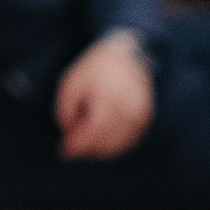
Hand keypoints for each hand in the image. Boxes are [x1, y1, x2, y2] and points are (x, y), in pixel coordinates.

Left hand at [56, 32, 154, 160]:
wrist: (129, 56)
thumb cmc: (96, 68)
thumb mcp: (71, 82)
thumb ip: (66, 109)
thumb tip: (68, 134)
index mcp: (109, 99)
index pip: (92, 133)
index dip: (76, 146)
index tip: (63, 152)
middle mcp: (129, 111)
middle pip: (104, 143)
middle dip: (85, 149)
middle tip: (70, 148)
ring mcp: (140, 118)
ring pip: (117, 146)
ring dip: (97, 151)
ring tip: (82, 143)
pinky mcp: (146, 121)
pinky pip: (128, 143)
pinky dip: (112, 147)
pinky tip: (98, 142)